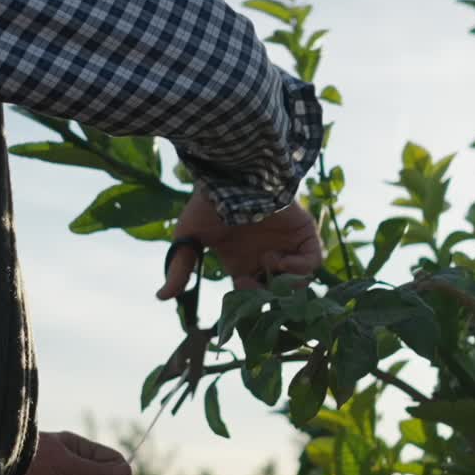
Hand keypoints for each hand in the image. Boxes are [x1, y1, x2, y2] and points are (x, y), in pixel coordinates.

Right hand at [157, 192, 322, 299]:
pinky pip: (314, 261)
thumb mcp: (188, 238)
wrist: (233, 174)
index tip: (240, 291)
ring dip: (285, 282)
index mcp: (242, 263)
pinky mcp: (305, 234)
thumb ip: (180, 268)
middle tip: (260, 288)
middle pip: (278, 291)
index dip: (248, 300)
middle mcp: (266, 258)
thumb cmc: (207, 203)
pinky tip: (281, 259)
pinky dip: (302, 268)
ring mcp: (287, 246)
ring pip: (300, 281)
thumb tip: (161, 297)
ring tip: (269, 264)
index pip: (252, 295)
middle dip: (270, 295)